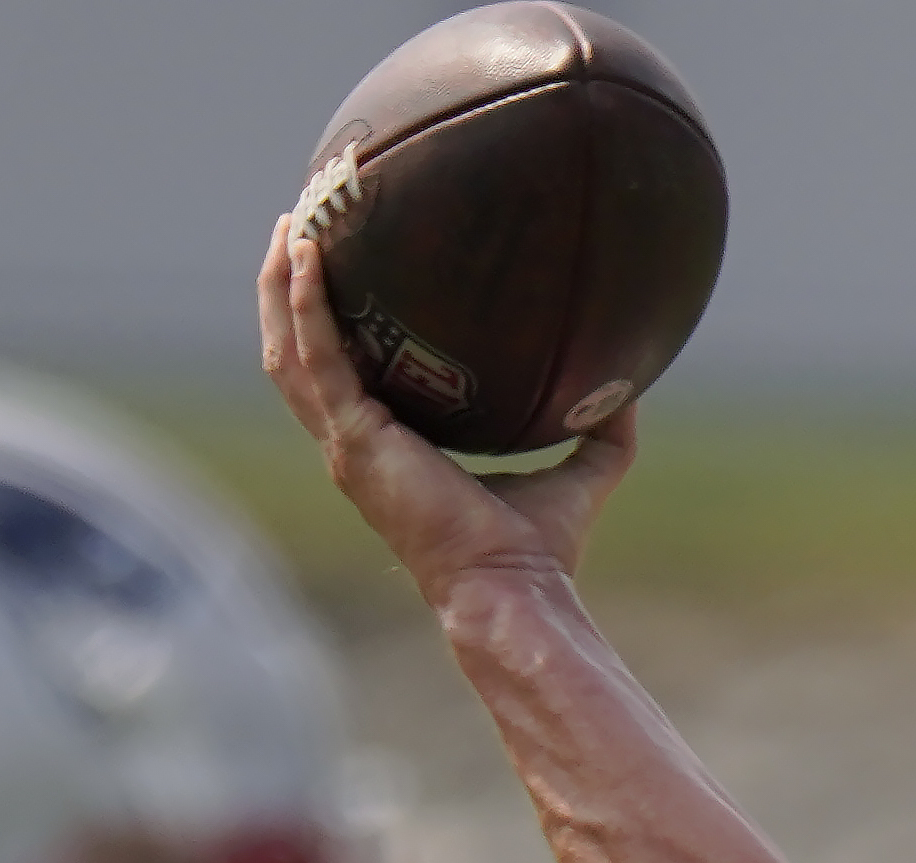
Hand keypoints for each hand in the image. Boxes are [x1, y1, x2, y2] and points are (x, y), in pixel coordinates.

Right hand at [255, 218, 633, 606]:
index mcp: (392, 448)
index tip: (341, 261)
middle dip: (286, 287)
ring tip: (292, 221)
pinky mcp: (353, 439)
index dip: (333, 322)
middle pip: (298, 353)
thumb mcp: (583, 470)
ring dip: (279, 285)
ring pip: (289, 350)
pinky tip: (305, 255)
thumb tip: (637, 384)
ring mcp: (347, 443)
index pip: (346, 374)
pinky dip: (304, 305)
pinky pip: (315, 357)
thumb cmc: (542, 549)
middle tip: (299, 220)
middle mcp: (356, 443)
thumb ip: (604, 426)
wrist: (516, 588)